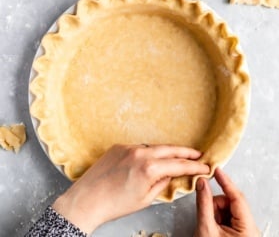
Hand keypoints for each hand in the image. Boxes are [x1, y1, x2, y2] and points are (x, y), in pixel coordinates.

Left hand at [53, 144, 208, 233]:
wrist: (87, 199)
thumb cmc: (115, 204)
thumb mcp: (145, 198)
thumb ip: (163, 183)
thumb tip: (172, 174)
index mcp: (149, 168)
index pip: (179, 165)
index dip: (194, 167)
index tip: (204, 167)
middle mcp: (140, 153)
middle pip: (170, 149)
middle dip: (185, 152)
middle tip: (197, 154)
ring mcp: (128, 147)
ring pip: (153, 147)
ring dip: (165, 152)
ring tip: (174, 158)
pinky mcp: (119, 146)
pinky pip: (138, 148)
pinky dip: (147, 153)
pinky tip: (148, 160)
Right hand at [194, 168, 259, 236]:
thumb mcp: (206, 228)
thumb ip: (204, 203)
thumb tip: (202, 182)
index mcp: (248, 230)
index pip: (237, 198)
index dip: (226, 182)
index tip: (216, 169)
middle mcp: (251, 230)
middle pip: (231, 203)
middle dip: (216, 204)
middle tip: (206, 215)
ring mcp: (246, 231)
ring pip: (228, 209)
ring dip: (215, 211)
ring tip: (209, 225)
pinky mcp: (240, 233)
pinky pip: (228, 216)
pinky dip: (217, 217)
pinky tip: (212, 226)